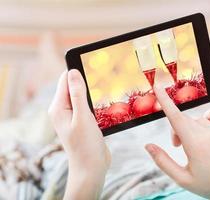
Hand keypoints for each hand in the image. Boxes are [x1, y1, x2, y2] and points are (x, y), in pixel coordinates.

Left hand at [48, 69, 109, 199]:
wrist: (91, 167)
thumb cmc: (85, 145)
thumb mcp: (82, 117)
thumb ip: (77, 95)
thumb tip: (73, 72)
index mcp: (58, 108)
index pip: (65, 80)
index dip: (77, 71)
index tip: (92, 64)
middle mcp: (63, 110)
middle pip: (73, 87)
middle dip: (86, 81)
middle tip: (103, 76)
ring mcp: (73, 116)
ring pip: (81, 96)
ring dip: (91, 92)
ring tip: (105, 88)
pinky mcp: (82, 121)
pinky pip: (87, 105)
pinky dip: (94, 102)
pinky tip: (104, 102)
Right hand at [146, 86, 209, 199]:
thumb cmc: (209, 184)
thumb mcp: (181, 178)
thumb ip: (162, 161)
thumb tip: (148, 145)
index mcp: (194, 145)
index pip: (175, 117)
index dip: (164, 100)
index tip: (158, 86)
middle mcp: (207, 134)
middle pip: (183, 119)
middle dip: (176, 129)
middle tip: (178, 145)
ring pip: (196, 118)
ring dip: (190, 127)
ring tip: (194, 144)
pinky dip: (206, 117)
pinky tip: (207, 130)